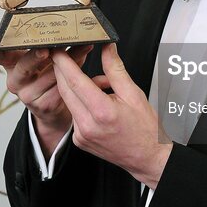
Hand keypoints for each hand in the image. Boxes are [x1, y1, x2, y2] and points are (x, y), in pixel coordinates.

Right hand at [0, 39, 108, 151]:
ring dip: (70, 60)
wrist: (53, 107)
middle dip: (36, 56)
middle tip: (45, 49)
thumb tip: (68, 25)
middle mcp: (16, 81)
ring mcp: (27, 96)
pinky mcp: (43, 106)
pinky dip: (75, 76)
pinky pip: (62, 88)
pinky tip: (86, 69)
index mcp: (12, 64)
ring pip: (50, 75)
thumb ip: (48, 44)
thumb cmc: (48, 73)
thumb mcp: (42, 59)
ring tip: (85, 45)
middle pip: (23, 66)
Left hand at [51, 42, 172, 188]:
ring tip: (101, 86)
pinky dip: (82, 103)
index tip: (58, 51)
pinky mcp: (79, 140)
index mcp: (102, 112)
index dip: (64, 63)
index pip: (75, 82)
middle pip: (66, 91)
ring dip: (77, 88)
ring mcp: (81, 135)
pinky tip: (97, 103)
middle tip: (65, 56)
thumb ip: (116, 69)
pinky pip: (74, 114)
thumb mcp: (134, 93)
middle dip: (63, 71)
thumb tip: (108, 48)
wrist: (147, 157)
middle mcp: (87, 126)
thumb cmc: (145, 128)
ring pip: (70, 101)